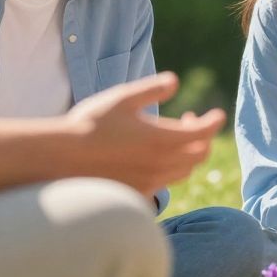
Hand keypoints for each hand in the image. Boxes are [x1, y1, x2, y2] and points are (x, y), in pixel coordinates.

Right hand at [64, 72, 224, 197]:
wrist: (60, 159)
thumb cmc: (90, 123)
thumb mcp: (123, 97)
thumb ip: (153, 89)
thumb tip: (175, 82)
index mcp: (163, 139)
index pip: (203, 133)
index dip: (213, 121)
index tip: (216, 114)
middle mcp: (161, 164)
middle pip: (199, 154)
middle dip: (201, 137)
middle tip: (190, 120)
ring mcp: (149, 183)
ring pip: (183, 171)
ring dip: (187, 154)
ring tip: (174, 138)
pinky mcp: (136, 194)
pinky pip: (164, 184)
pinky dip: (168, 170)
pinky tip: (153, 158)